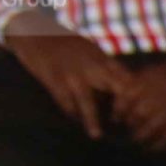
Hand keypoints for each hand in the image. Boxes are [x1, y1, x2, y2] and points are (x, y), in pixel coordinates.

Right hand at [5, 21, 129, 139]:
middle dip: (120, 110)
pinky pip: (65, 102)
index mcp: (102, 58)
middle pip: (115, 92)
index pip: (128, 80)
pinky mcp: (53, 79)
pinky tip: (71, 118)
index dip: (133, 97)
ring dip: (92, 121)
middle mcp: (91, 67)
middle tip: (118, 124)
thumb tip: (121, 82)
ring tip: (96, 135)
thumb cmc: (62, 41)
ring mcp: (72, 74)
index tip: (131, 109)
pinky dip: (70, 113)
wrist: (32, 30)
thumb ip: (104, 64)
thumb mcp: (89, 47)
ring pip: (87, 103)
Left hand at [113, 51, 165, 152]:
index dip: (117, 113)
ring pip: (149, 130)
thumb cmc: (165, 73)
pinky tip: (152, 148)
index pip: (123, 103)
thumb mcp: (144, 73)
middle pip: (134, 118)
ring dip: (140, 137)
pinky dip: (159, 145)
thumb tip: (112, 92)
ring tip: (136, 139)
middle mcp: (153, 101)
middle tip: (125, 129)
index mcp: (142, 87)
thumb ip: (129, 83)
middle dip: (128, 125)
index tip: (115, 119)